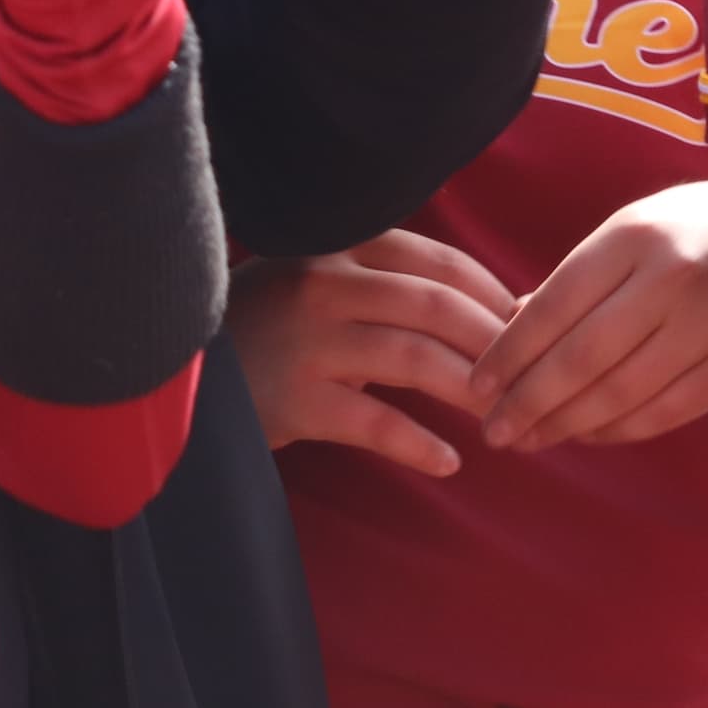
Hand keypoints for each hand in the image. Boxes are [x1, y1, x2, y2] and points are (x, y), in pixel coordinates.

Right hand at [230, 232, 519, 477]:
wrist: (177, 372)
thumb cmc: (270, 325)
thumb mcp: (324, 283)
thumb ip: (394, 286)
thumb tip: (502, 307)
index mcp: (340, 246)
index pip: (438, 262)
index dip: (492, 294)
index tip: (525, 325)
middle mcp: (324, 285)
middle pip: (436, 307)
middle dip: (495, 343)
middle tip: (529, 377)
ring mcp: (307, 342)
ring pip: (414, 359)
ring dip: (469, 390)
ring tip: (503, 417)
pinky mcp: (293, 401)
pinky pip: (374, 423)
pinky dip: (419, 444)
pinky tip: (450, 460)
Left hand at [465, 179, 707, 451]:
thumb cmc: (700, 225)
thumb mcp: (636, 228)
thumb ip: (577, 278)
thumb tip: (511, 326)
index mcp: (636, 235)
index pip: (555, 304)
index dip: (510, 352)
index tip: (477, 385)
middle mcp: (670, 278)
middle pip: (581, 357)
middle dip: (529, 402)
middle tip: (493, 431)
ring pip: (620, 392)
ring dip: (567, 425)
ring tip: (530, 440)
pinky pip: (666, 410)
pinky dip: (620, 431)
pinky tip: (588, 436)